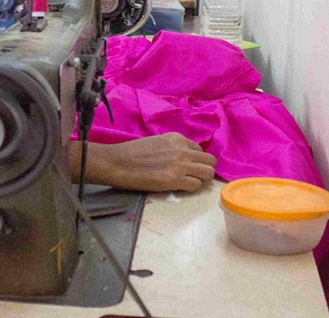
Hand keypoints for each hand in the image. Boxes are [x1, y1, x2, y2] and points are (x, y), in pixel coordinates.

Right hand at [83, 132, 216, 191]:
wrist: (118, 162)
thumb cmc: (132, 153)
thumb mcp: (157, 142)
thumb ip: (173, 148)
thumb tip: (183, 158)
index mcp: (177, 139)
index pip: (200, 151)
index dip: (196, 161)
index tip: (188, 167)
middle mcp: (183, 150)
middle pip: (210, 161)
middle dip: (204, 170)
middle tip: (192, 177)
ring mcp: (181, 165)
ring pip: (208, 174)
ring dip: (200, 180)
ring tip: (187, 183)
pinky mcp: (175, 180)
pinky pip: (196, 186)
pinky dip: (189, 188)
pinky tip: (178, 187)